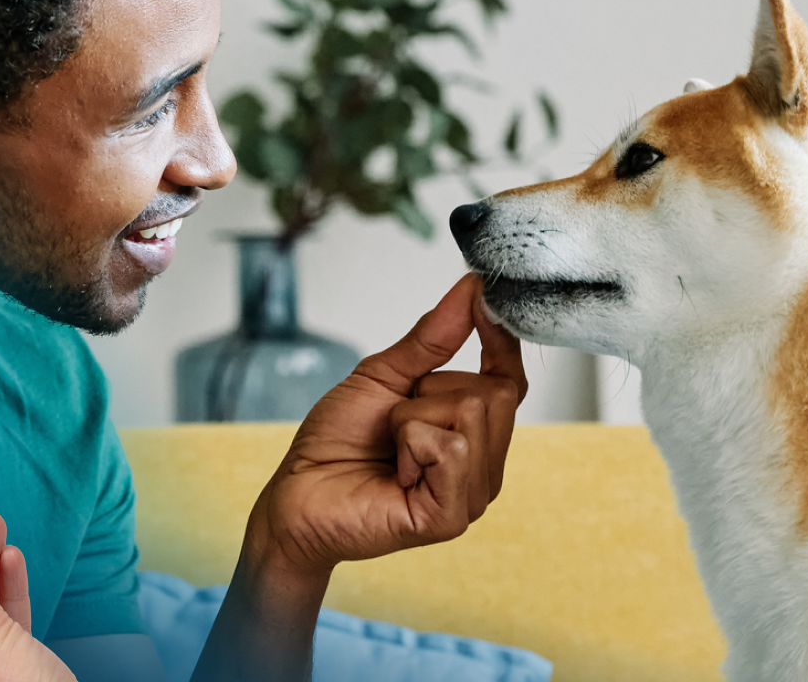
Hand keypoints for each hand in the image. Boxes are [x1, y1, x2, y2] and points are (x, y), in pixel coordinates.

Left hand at [247, 273, 525, 575]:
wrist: (296, 494)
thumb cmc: (336, 442)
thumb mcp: (384, 375)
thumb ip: (432, 338)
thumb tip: (471, 290)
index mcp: (472, 433)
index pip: (511, 380)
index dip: (501, 339)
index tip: (483, 299)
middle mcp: (481, 466)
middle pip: (495, 393)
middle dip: (433, 390)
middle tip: (395, 419)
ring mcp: (470, 496)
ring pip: (472, 416)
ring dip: (412, 419)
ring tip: (391, 447)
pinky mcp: (449, 517)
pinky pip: (452, 449)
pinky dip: (411, 444)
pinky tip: (394, 472)